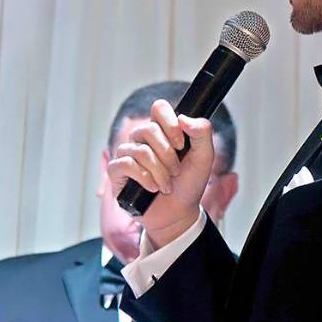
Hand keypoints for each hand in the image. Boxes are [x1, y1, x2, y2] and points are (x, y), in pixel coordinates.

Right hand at [107, 101, 214, 246]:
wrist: (178, 213)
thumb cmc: (188, 184)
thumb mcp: (204, 158)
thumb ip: (202, 133)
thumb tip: (183, 118)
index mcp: (161, 131)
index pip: (158, 108)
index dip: (169, 122)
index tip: (181, 144)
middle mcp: (141, 139)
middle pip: (148, 129)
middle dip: (167, 154)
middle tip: (176, 171)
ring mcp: (127, 154)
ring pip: (140, 150)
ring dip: (159, 171)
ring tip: (167, 185)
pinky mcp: (116, 172)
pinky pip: (126, 164)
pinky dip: (144, 177)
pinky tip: (152, 188)